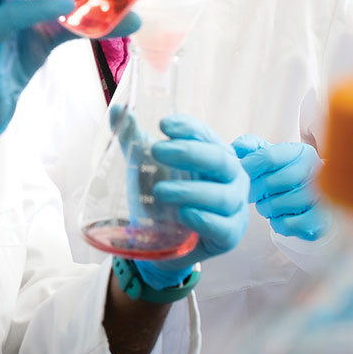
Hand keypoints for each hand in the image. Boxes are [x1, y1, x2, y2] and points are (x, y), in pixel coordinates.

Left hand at [120, 113, 249, 289]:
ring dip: (189, 191)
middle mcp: (230, 177)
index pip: (205, 134)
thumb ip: (133, 139)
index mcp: (212, 154)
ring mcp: (234, 208)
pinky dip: (204, 220)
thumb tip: (119, 109)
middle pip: (219, 160)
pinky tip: (184, 215)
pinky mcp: (229, 236)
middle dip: (189, 153)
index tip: (162, 124)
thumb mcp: (145, 167)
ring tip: (159, 191)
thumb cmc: (162, 197)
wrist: (164, 244)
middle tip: (157, 151)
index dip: (187, 127)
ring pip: (222, 196)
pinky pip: (223, 227)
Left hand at [231, 135, 330, 240]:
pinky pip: (286, 225)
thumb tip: (235, 148)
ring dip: (265, 207)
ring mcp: (321, 198)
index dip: (248, 168)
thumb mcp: (269, 154)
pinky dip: (277, 223)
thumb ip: (250, 146)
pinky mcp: (320, 221)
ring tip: (268, 203)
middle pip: (270, 184)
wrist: (313, 199)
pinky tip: (281, 216)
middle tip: (254, 193)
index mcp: (302, 153)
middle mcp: (316, 173)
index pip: (267, 157)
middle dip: (255, 191)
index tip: (241, 175)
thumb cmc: (284, 173)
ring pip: (276, 206)